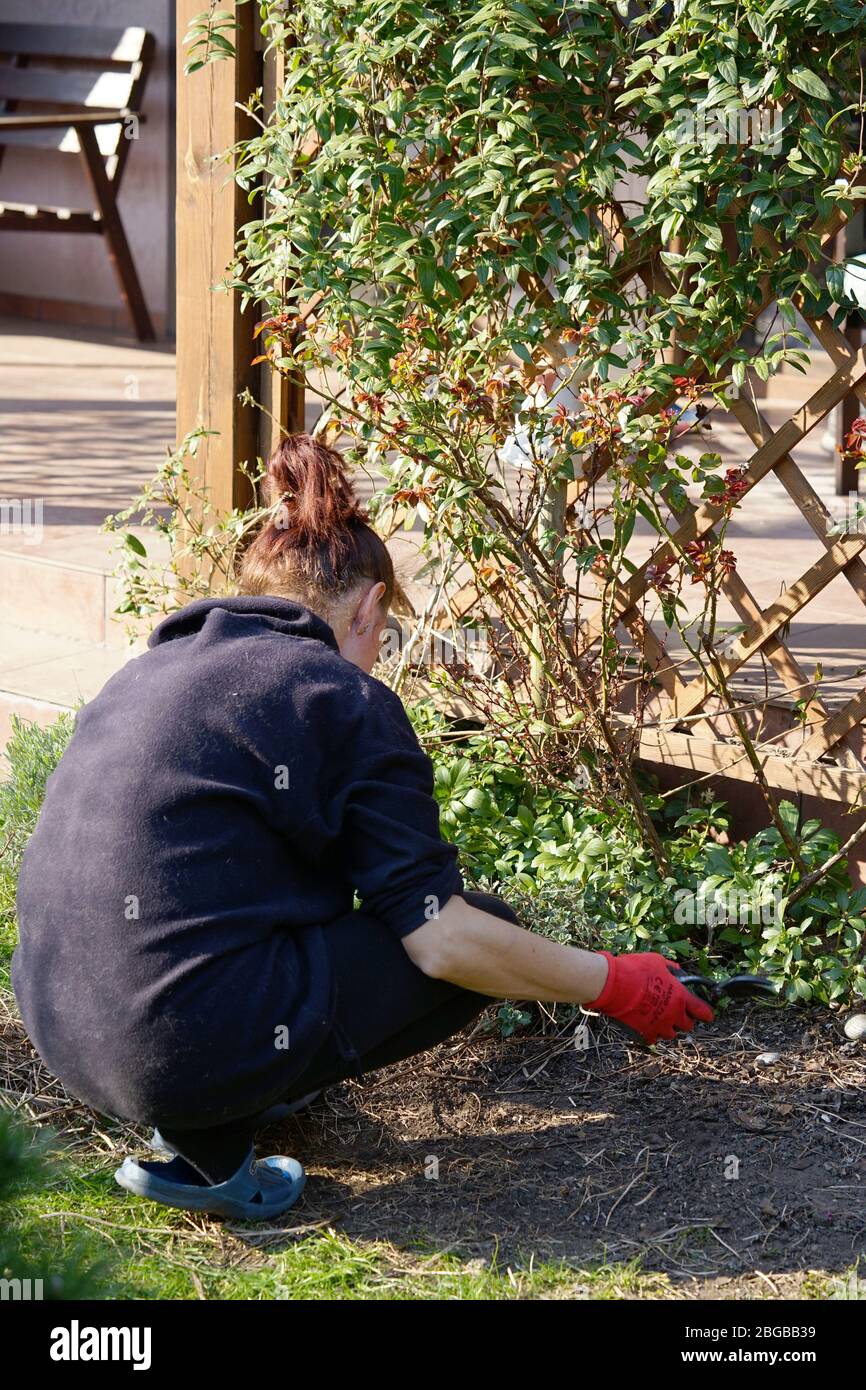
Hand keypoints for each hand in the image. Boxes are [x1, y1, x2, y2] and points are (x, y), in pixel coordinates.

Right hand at [586, 951, 713, 1044]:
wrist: (614, 985)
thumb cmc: (636, 970)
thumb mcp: (656, 962)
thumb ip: (669, 968)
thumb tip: (675, 970)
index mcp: (680, 997)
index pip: (701, 1010)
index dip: (706, 1014)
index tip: (708, 1015)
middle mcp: (673, 1014)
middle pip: (687, 1025)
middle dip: (685, 1020)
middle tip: (679, 1014)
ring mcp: (659, 1026)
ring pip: (671, 1034)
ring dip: (669, 1027)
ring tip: (661, 1019)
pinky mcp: (645, 1033)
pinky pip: (654, 1039)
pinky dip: (652, 1034)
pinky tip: (647, 1026)